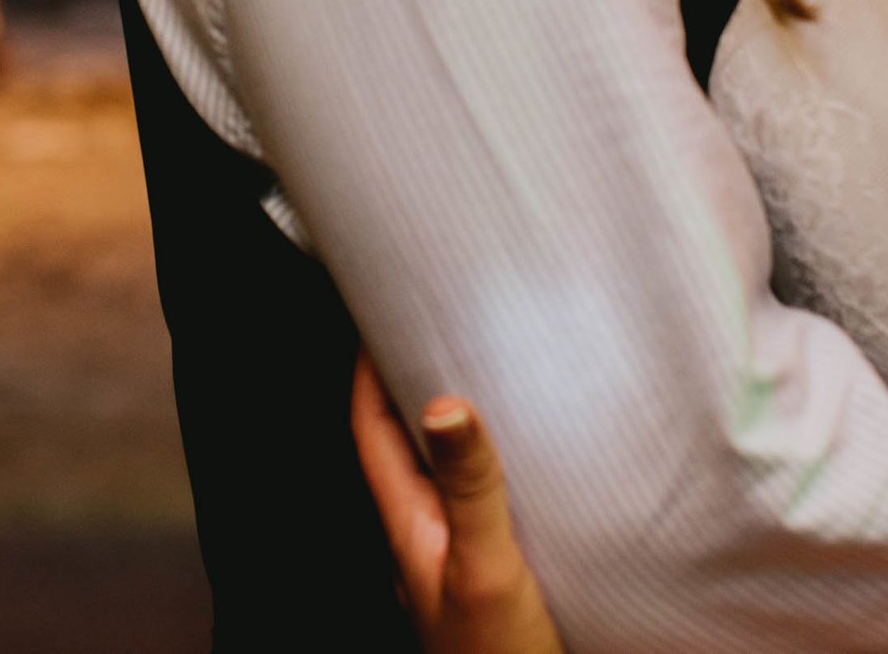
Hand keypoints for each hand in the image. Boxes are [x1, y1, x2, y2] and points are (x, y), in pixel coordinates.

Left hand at [351, 353, 562, 653]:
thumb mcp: (487, 564)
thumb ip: (469, 485)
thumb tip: (444, 400)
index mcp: (406, 525)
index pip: (368, 430)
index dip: (365, 370)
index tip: (376, 311)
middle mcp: (421, 536)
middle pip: (400, 445)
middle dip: (408, 383)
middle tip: (434, 325)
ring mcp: (452, 558)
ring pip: (439, 474)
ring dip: (451, 425)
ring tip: (479, 372)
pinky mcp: (491, 575)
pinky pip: (477, 503)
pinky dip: (487, 467)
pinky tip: (522, 458)